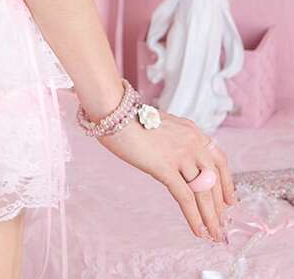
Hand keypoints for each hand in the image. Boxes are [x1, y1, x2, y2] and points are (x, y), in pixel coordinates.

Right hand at [94, 109, 236, 244]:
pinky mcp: (166, 167)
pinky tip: (197, 230)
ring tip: (214, 234)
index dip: (227, 183)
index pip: (219, 160)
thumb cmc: (128, 117)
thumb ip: (173, 142)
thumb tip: (176, 162)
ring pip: (203, 192)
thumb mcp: (161, 126)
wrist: (114, 110)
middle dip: (219, 206)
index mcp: (192, 131)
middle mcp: (192, 142)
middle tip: (221, 224)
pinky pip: (185, 198)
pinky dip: (194, 217)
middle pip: (214, 180)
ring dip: (210, 217)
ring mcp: (181, 154)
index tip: (230, 200)